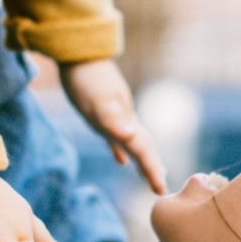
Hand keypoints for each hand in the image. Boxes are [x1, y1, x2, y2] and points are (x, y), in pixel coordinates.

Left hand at [60, 59, 166, 193]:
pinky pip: (116, 135)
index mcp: (125, 120)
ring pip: (134, 141)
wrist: (80, 52)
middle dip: (152, 168)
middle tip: (160, 189)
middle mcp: (125, 118)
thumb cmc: (86, 78)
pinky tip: (120, 159)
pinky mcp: (103, 110)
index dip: (152, 169)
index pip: (143, 149)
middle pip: (143, 146)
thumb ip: (114, 119)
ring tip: (150, 175)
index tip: (160, 189)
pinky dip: (120, 148)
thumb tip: (131, 136)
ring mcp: (116, 113)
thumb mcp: (97, 100)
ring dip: (142, 159)